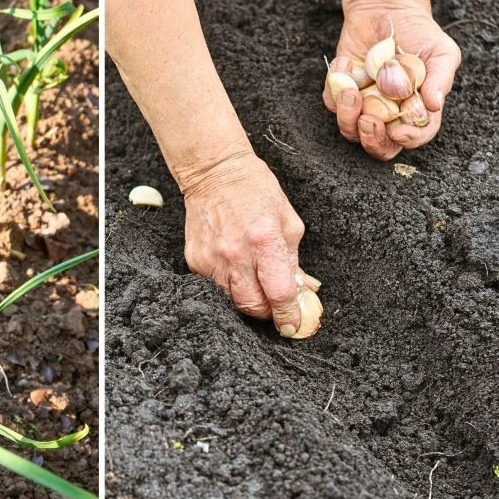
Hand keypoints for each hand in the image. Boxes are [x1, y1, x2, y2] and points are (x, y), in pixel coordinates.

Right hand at [181, 152, 318, 337]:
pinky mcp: (194, 261)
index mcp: (264, 239)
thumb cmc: (256, 191)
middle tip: (276, 308)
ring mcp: (211, 258)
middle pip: (252, 305)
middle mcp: (235, 253)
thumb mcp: (288, 222)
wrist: (214, 174)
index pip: (279, 292)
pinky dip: (229, 287)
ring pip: (232, 301)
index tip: (293, 325)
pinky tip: (236, 271)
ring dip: (248, 300)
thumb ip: (294, 260)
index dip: (289, 314)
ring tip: (256, 285)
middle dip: (268, 312)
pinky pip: (214, 288)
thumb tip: (303, 291)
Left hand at [323, 0, 460, 159]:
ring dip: (347, 115)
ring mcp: (363, 106)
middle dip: (371, 140)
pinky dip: (334, 86)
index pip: (414, 137)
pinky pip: (330, 103)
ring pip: (349, 130)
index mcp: (415, 111)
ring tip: (350, 91)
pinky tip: (346, 62)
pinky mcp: (340, 94)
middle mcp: (388, 115)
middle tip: (369, 120)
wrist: (387, 10)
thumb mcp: (441, 52)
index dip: (408, 140)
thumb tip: (434, 105)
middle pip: (378, 146)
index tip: (398, 131)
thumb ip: (440, 79)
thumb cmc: (420, 34)